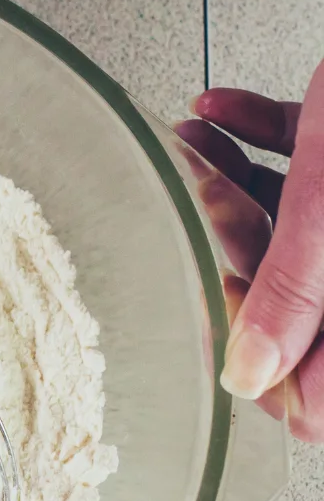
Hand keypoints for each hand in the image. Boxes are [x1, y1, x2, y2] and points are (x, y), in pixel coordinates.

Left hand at [176, 61, 323, 439]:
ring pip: (294, 219)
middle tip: (196, 211)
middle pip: (298, 291)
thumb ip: (300, 286)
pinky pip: (307, 157)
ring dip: (229, 184)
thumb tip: (248, 376)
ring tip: (188, 153)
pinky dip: (256, 134)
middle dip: (235, 248)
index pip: (320, 386)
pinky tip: (215, 114)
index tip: (214, 321)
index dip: (269, 364)